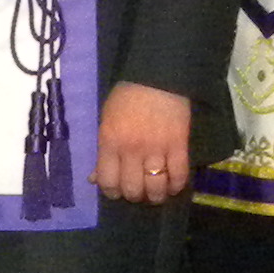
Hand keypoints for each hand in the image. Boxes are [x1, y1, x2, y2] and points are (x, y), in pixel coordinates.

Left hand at [94, 82, 193, 202]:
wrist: (156, 76)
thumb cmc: (126, 97)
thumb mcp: (106, 121)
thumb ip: (102, 152)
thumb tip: (94, 179)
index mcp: (109, 142)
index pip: (107, 181)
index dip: (112, 192)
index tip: (118, 191)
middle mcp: (131, 150)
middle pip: (132, 189)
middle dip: (134, 196)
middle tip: (138, 192)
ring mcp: (156, 149)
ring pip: (155, 187)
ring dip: (155, 196)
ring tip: (156, 194)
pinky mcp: (179, 145)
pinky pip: (179, 174)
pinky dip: (177, 185)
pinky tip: (174, 186)